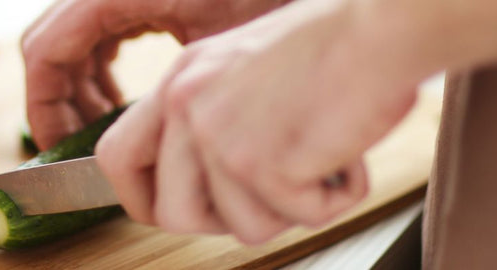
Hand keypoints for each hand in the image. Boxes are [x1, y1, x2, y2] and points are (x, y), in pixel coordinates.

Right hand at [22, 0, 289, 149]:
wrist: (323, 1)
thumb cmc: (276, 1)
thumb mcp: (216, 50)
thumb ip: (164, 85)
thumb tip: (117, 139)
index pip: (46, 52)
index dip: (44, 107)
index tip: (60, 149)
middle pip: (51, 45)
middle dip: (60, 99)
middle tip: (82, 146)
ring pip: (74, 39)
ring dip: (81, 85)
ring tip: (107, 127)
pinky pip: (101, 29)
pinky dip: (103, 65)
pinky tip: (129, 98)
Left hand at [95, 0, 434, 243]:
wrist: (380, 27)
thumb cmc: (336, 45)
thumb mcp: (244, 74)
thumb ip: (214, 119)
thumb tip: (208, 183)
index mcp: (180, 80)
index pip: (117, 157)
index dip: (141, 198)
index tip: (172, 209)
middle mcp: (187, 105)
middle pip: (172, 214)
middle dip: (223, 222)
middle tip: (271, 193)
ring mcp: (219, 134)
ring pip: (241, 226)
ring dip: (291, 208)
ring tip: (319, 157)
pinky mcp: (261, 162)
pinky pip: (297, 217)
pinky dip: (334, 197)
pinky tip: (343, 153)